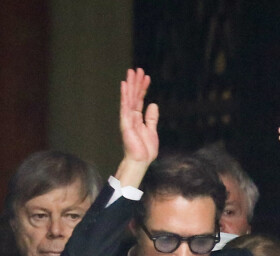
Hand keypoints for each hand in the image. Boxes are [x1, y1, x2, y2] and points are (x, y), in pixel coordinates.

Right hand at [115, 68, 158, 186]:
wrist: (140, 161)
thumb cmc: (145, 150)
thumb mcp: (152, 131)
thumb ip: (151, 118)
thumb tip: (153, 104)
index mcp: (138, 119)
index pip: (140, 100)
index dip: (143, 88)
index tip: (146, 77)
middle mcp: (131, 116)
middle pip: (134, 96)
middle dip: (136, 82)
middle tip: (138, 69)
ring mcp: (127, 119)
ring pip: (129, 98)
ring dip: (131, 85)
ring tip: (132, 72)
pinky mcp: (125, 123)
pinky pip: (125, 106)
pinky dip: (125, 95)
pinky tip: (125, 85)